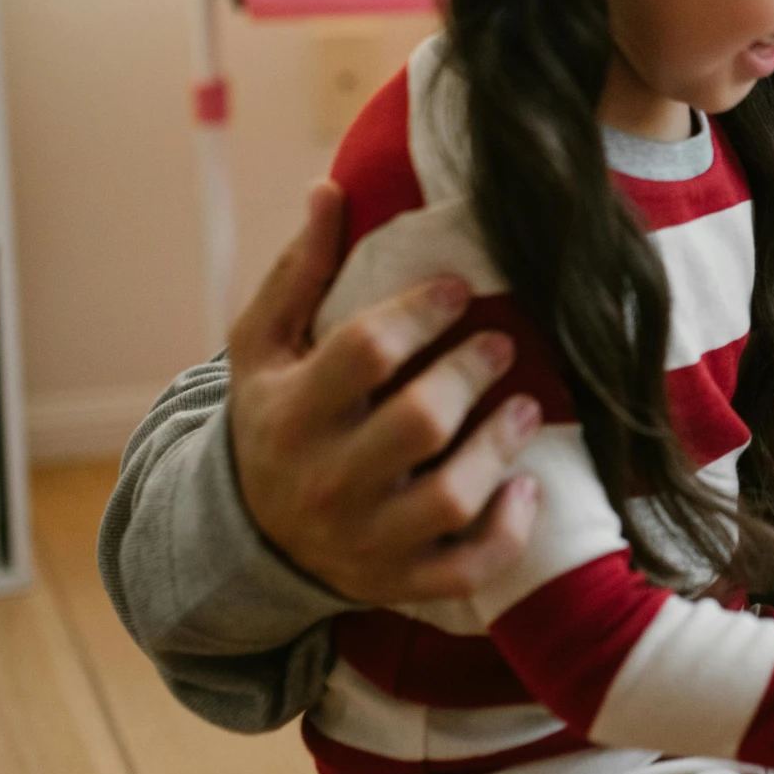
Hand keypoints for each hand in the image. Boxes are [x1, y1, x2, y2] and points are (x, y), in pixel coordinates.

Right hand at [227, 181, 541, 604]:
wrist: (247, 535)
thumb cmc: (273, 417)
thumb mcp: (263, 347)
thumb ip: (298, 273)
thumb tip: (329, 190)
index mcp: (289, 412)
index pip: (365, 351)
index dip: (422, 311)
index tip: (459, 288)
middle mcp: (323, 482)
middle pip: (419, 423)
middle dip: (470, 373)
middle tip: (501, 344)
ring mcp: (363, 540)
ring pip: (450, 497)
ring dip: (500, 446)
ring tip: (526, 406)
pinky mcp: (397, 583)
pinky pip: (465, 570)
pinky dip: (506, 533)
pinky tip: (525, 488)